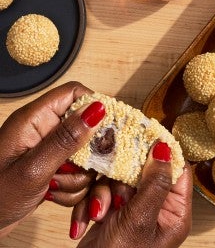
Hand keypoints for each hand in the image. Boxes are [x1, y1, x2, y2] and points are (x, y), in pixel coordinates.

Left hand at [0, 82, 104, 236]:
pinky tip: (54, 195)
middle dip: (87, 157)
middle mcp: (46, 131)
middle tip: (71, 170)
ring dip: (78, 178)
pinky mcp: (57, 168)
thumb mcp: (33, 168)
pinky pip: (81, 174)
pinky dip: (75, 189)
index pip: (75, 93)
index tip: (108, 132)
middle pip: (87, 130)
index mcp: (35, 119)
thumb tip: (97, 109)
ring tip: (54, 187)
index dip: (95, 107)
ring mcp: (53, 151)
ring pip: (87, 157)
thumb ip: (66, 138)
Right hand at [71, 142, 192, 247]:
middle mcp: (158, 207)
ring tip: (102, 213)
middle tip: (117, 191)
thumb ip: (154, 183)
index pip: (178, 170)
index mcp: (175, 211)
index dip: (164, 151)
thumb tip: (165, 148)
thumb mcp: (140, 218)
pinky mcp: (116, 210)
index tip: (146, 134)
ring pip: (122, 179)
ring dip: (106, 193)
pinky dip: (96, 202)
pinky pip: (107, 191)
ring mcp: (135, 208)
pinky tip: (90, 218)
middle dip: (125, 180)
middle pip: (146, 171)